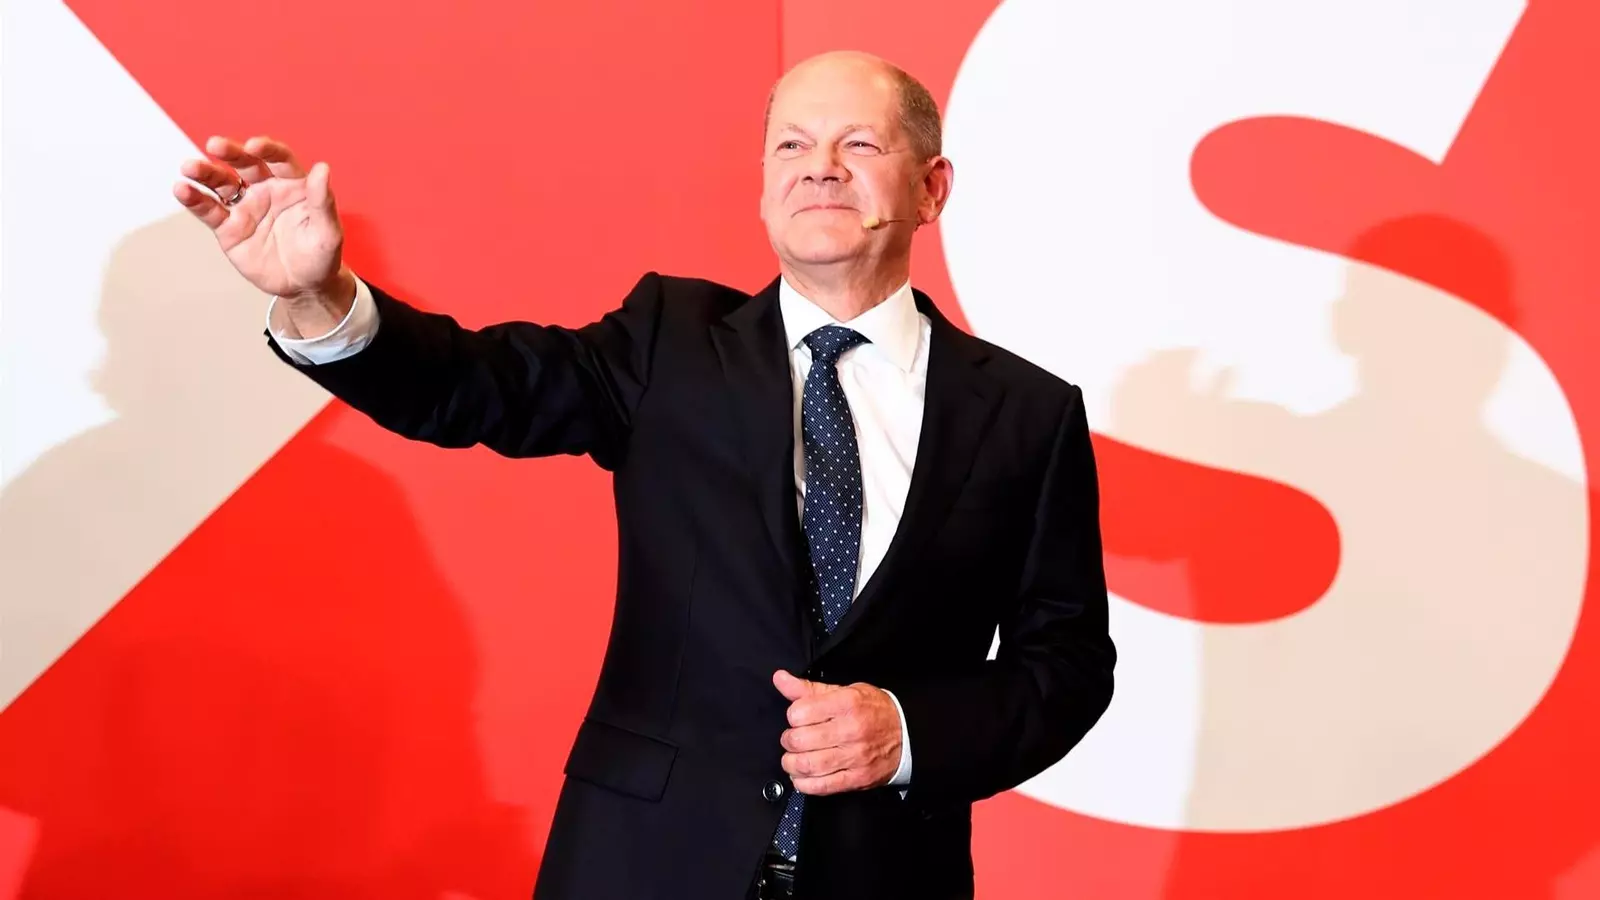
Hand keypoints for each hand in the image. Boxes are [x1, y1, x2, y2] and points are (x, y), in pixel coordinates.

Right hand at [173, 135, 350, 302]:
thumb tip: (322, 168)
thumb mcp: (328, 231)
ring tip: (190, 167)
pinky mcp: (229, 228)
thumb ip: (323, 201)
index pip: (279, 160)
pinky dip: (195, 200)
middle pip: (245, 164)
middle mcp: (266, 189)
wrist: (304, 286)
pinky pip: (209, 210)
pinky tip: (182, 189)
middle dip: (231, 153)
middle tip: (215, 144)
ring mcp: (245, 207)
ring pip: (222, 183)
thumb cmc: (321, 255)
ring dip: (205, 172)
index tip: (255, 146)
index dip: (267, 150)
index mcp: (293, 184)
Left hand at [773, 670, 902, 795]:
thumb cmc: (874, 710)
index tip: (797, 718)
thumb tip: (780, 679)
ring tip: (793, 759)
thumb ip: (809, 689)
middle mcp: (850, 730)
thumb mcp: (845, 691)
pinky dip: (804, 784)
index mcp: (846, 703)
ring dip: (791, 764)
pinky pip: (822, 786)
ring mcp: (855, 756)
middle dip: (788, 741)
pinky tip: (802, 777)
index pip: (800, 712)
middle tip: (792, 740)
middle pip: (800, 740)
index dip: (793, 716)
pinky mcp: (857, 778)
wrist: (907, 734)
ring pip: (808, 765)